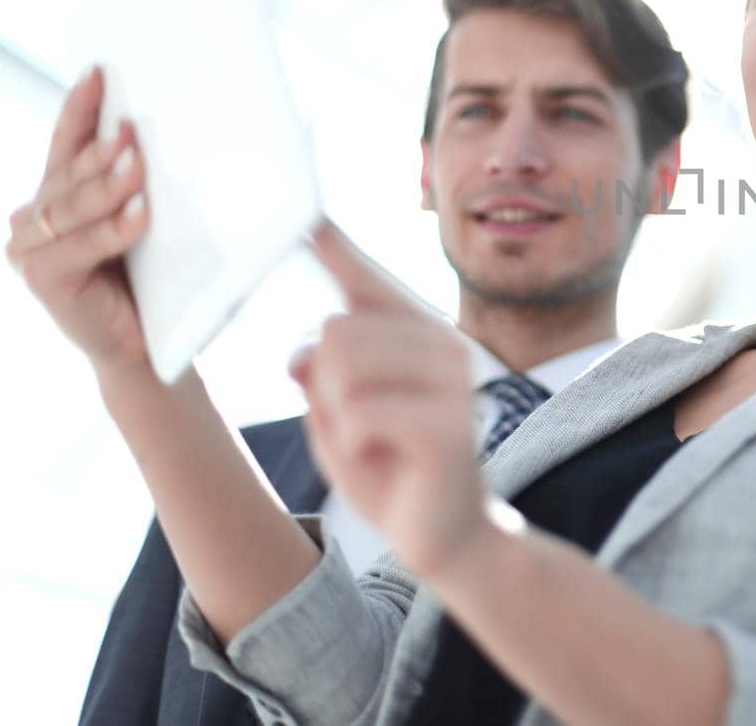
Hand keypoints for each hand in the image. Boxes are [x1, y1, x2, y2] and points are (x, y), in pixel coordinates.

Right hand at [5, 67, 154, 383]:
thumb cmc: (152, 278)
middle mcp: (36, 215)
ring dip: (107, 184)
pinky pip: (79, 246)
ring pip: (71, 205)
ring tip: (138, 165)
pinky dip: (111, 230)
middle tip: (133, 129)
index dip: (81, 107)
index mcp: (60, 194)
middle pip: (68, 170)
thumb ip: (145, 183)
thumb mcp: (149, 219)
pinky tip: (139, 216)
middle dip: (102, 148)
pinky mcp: (42, 278)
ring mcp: (31, 247)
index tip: (100, 72)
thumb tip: (175, 138)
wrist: (148, 342)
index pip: (67, 141)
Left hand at [296, 221, 491, 578]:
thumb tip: (302, 352)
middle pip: (336, 329)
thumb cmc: (394, 473)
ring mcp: (453, 381)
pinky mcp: (449, 423)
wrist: (449, 541)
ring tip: (372, 443)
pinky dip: (353, 442)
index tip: (306, 216)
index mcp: (419, 334)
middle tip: (356, 429)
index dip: (336, 248)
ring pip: (344, 365)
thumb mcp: (340, 420)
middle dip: (324, 386)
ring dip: (338, 415)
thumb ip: (320, 377)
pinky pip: (362, 411)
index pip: (367, 280)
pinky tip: (385, 460)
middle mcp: (444, 343)